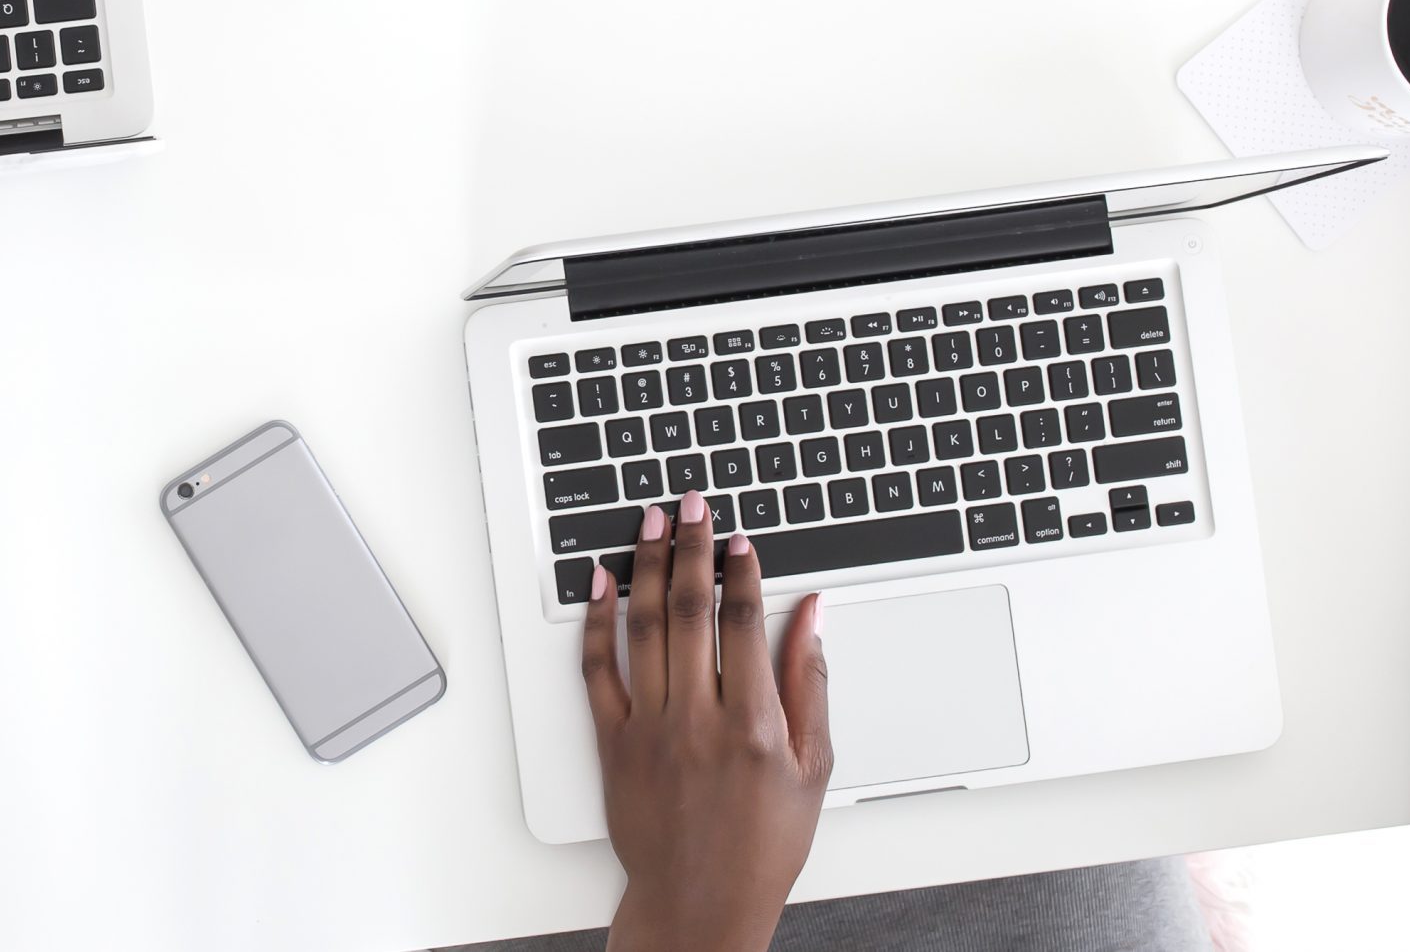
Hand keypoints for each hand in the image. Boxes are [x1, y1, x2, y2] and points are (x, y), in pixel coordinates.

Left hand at [582, 495, 829, 951]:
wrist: (700, 903)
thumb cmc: (762, 845)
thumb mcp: (811, 768)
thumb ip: (811, 685)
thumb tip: (811, 616)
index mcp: (753, 725)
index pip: (744, 622)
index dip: (742, 571)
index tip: (741, 539)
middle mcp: (696, 720)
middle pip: (690, 610)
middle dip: (692, 548)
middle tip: (693, 505)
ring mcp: (649, 729)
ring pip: (643, 627)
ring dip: (646, 566)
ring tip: (651, 523)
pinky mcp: (612, 743)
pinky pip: (598, 670)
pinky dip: (598, 621)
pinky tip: (602, 584)